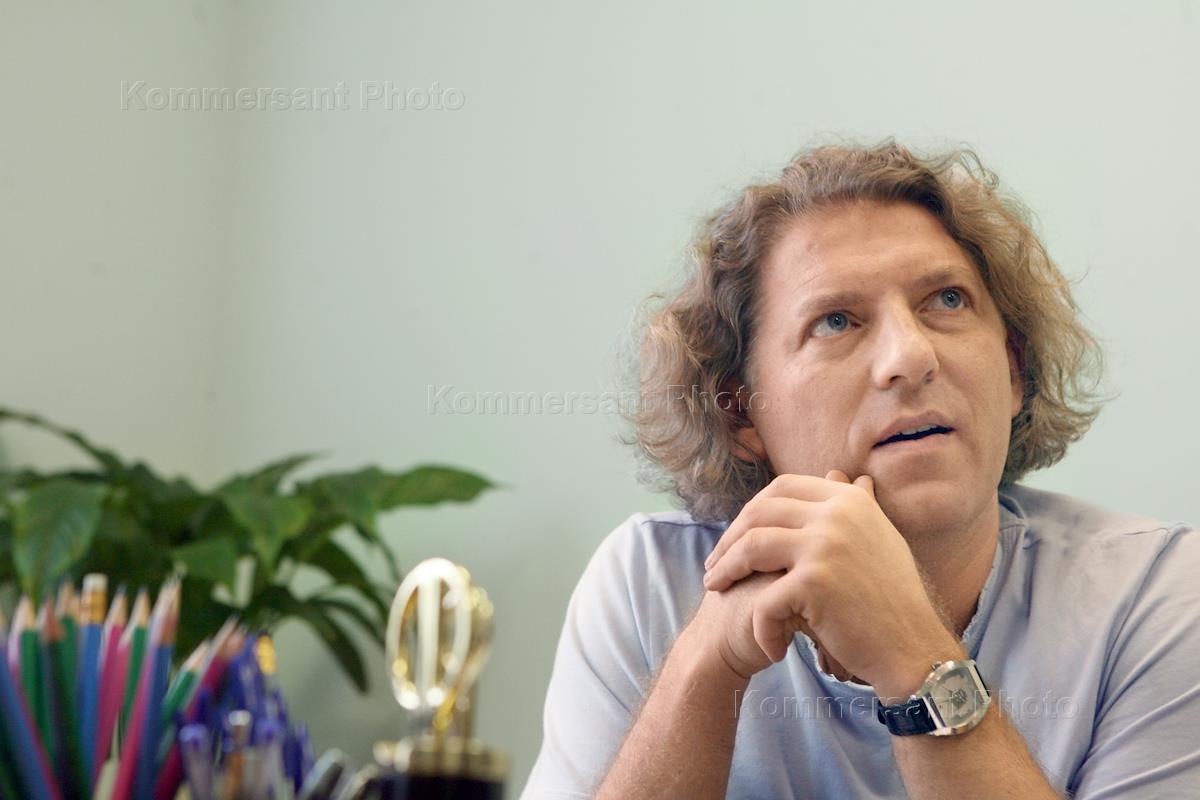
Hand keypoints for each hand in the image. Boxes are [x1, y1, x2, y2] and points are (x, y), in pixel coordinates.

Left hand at [701, 470, 957, 696]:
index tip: (737, 537)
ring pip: (751, 547)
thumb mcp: (878, 540)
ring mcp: (825, 545)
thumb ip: (852, 508)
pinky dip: (761, 627)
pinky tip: (770, 647)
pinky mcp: (815, 582)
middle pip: (759, 512)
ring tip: (717, 590)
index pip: (782, 487)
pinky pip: (765, 600)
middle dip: (729, 539)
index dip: (752, 511)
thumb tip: (837, 475)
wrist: (915, 650)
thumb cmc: (893, 600)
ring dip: (726, 570)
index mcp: (848, 500)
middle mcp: (837, 514)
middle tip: (715, 566)